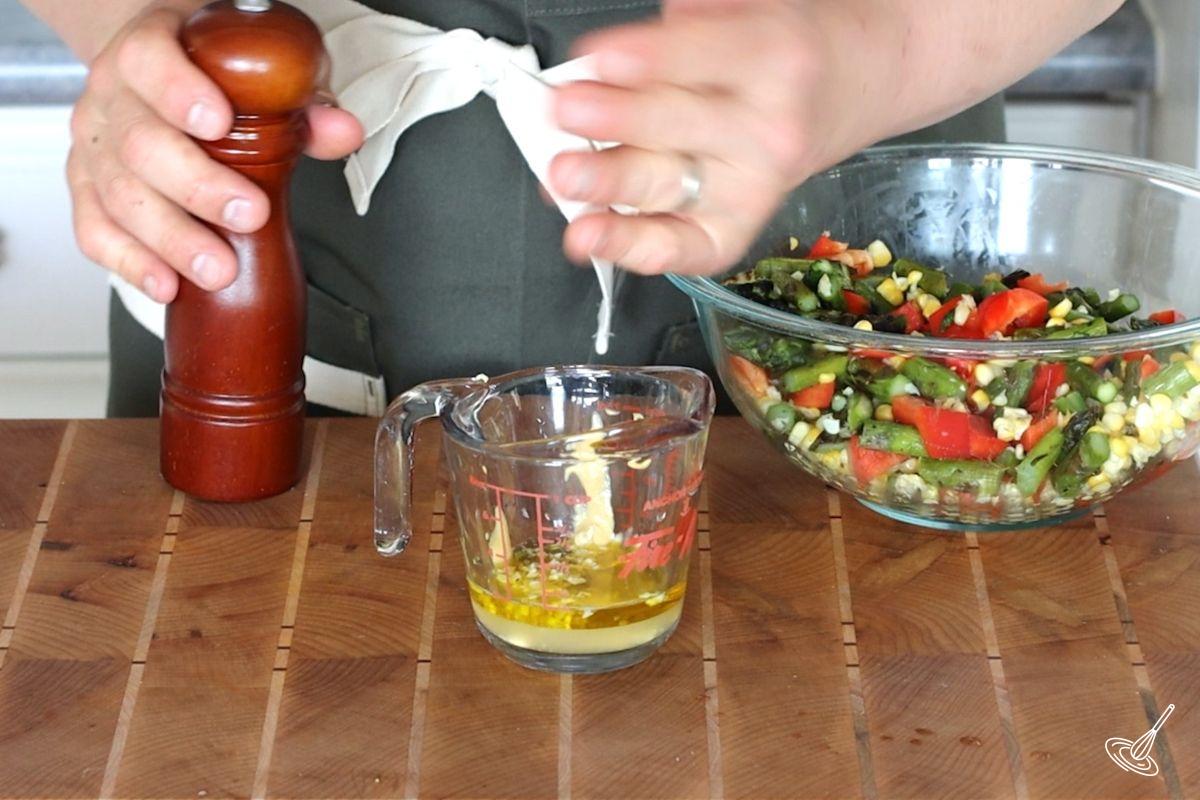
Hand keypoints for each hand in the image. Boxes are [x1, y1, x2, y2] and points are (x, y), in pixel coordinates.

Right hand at [67, 2, 362, 302]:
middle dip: (197, 187)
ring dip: (171, 239)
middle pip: (140, 144)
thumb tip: (343, 132)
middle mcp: (112, 98)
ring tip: (216, 269)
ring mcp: (95, 148)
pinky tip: (166, 284)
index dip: (178, 92)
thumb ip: (301, 102)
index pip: (150, 63)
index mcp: (148, 51)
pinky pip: (96, 231)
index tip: (218, 123)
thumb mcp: (256, 71)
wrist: (157, 71)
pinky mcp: (88, 192)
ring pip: (119, 197)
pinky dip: (130, 262)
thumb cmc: (210, 73)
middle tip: (247, 214)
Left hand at [549, 0, 883, 276]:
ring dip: (611, 185)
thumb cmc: (775, 51)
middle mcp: (768, 130)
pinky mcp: (731, 230)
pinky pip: (681, 248)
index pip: (708, 56)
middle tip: (567, 109)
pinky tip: (592, 236)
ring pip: (671, 188)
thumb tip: (607, 60)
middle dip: (619, 119)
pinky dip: (631, 247)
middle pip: (683, 125)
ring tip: (566, 177)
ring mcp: (750, 188)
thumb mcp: (743, 9)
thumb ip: (684, 28)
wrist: (845, 88)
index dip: (651, 59)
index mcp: (775, 57)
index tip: (601, 58)